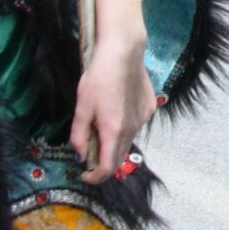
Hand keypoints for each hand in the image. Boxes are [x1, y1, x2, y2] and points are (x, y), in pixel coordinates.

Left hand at [71, 0, 154, 183]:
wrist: (124, 52)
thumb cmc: (99, 77)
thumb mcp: (82, 107)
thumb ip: (79, 135)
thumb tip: (80, 155)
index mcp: (113, 131)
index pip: (107, 168)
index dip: (94, 177)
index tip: (84, 174)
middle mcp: (132, 128)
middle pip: (119, 157)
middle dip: (103, 161)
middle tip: (88, 152)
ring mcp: (143, 118)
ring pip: (128, 140)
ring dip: (113, 143)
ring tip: (101, 125)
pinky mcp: (149, 107)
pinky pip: (136, 125)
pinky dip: (124, 127)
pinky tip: (117, 110)